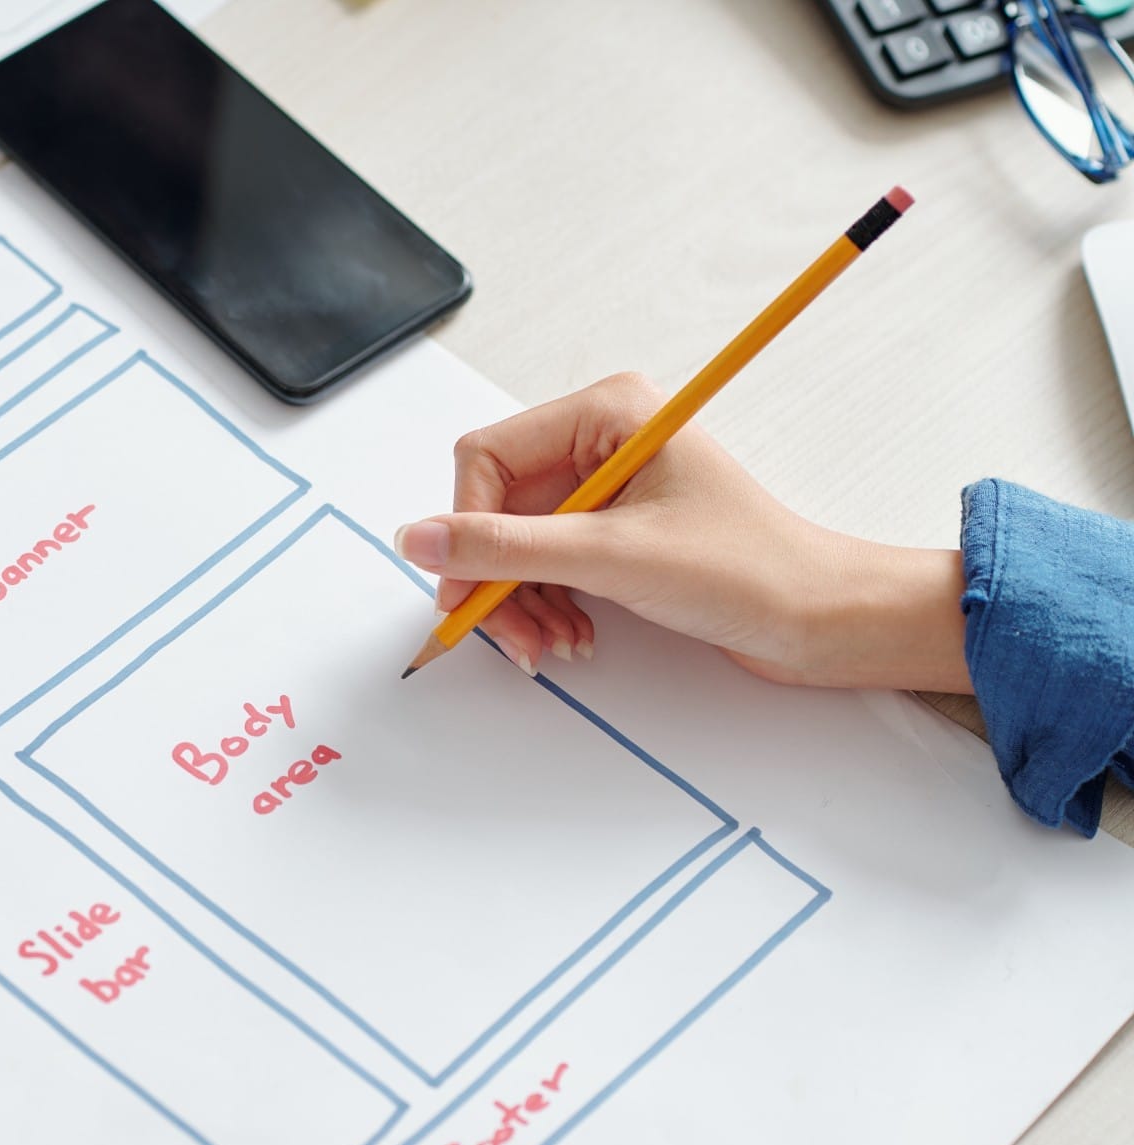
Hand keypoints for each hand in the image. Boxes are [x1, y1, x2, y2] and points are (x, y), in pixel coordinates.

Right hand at [392, 373, 971, 692]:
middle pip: (494, 507)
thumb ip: (505, 548)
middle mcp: (599, 440)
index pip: (487, 457)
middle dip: (496, 577)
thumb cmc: (746, 570)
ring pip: (513, 544)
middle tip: (511, 634)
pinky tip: (570, 635)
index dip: (465, 527)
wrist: (817, 620)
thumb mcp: (612, 558)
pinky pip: (542, 564)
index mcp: (606, 412)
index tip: (462, 590)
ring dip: (519, 601)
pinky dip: (544, 605)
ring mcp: (604, 487)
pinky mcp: (611, 530)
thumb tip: (416, 537)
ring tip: (552, 643)